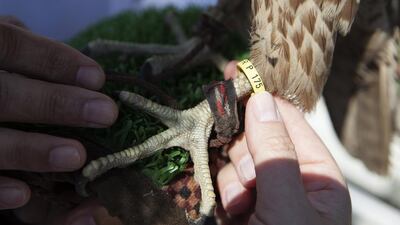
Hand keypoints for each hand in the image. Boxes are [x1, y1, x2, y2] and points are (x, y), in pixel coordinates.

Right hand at [0, 19, 119, 223]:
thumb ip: (33, 55)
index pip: (10, 45)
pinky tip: (26, 195)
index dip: (52, 60)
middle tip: (106, 113)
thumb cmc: (0, 72)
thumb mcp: (6, 51)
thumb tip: (89, 76)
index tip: (98, 78)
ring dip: (32, 151)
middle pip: (3, 95)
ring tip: (77, 156)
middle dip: (55, 104)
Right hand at [216, 62, 350, 224]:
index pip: (288, 120)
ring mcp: (263, 192)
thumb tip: (261, 100)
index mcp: (318, 175)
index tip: (236, 72)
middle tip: (248, 181)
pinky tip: (232, 213)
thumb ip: (276, 154)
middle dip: (245, 155)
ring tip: (241, 207)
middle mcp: (290, 179)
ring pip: (235, 160)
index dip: (263, 96)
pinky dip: (222, 194)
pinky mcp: (239, 205)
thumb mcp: (289, 205)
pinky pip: (223, 181)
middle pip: (256, 138)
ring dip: (232, 181)